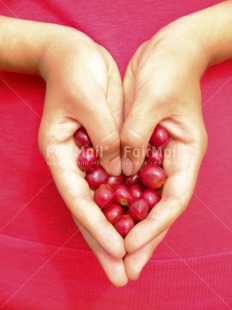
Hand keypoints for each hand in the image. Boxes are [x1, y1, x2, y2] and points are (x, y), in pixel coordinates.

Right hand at [38, 27, 126, 285]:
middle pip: (90, 211)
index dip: (98, 227)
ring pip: (103, 202)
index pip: (80, 199)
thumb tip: (122, 172)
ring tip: (131, 261)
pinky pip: (115, 183)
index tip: (119, 250)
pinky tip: (137, 224)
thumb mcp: (91, 101)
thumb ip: (107, 136)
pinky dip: (125, 205)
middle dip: (105, 244)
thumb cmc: (75, 70)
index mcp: (60, 153)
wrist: (74, 53)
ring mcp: (89, 158)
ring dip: (117, 231)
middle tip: (121, 276)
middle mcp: (74, 162)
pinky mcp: (104, 150)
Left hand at [121, 18, 207, 278]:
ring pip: (144, 199)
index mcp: (186, 152)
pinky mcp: (140, 147)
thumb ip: (134, 135)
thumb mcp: (151, 100)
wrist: (169, 49)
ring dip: (130, 226)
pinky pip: (130, 179)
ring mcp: (157, 156)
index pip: (173, 199)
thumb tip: (121, 171)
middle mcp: (173, 160)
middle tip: (127, 268)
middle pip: (159, 208)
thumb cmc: (169, 69)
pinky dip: (120, 199)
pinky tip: (107, 215)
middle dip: (144, 239)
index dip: (154, 226)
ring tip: (115, 252)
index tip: (132, 245)